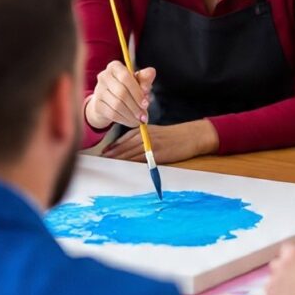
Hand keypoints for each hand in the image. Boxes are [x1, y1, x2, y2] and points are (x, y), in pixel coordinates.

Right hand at [85, 62, 155, 129]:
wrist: (108, 102)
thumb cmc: (126, 88)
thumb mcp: (137, 82)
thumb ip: (145, 78)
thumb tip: (151, 72)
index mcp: (114, 67)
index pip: (125, 77)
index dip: (137, 91)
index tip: (146, 103)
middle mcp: (104, 76)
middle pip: (121, 92)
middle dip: (135, 106)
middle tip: (144, 116)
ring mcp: (98, 91)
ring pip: (117, 105)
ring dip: (131, 115)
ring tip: (140, 120)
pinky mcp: (97, 105)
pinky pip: (112, 114)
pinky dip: (125, 120)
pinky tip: (132, 122)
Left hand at [101, 120, 218, 163]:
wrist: (191, 136)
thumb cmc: (175, 136)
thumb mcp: (157, 132)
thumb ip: (144, 137)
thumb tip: (130, 147)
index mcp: (146, 130)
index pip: (126, 137)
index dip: (115, 144)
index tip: (106, 150)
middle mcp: (147, 135)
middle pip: (126, 144)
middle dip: (114, 151)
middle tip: (103, 157)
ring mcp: (152, 144)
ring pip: (132, 151)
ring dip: (120, 157)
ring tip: (110, 161)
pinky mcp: (158, 153)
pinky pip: (142, 158)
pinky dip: (133, 161)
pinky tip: (126, 164)